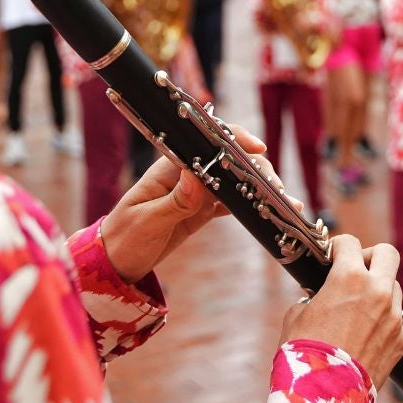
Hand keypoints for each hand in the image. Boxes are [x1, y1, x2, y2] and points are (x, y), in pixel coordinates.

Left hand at [100, 124, 275, 282]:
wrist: (115, 262)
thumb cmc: (123, 238)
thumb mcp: (146, 222)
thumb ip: (173, 201)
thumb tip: (196, 178)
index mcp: (169, 167)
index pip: (205, 142)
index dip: (235, 139)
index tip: (259, 150)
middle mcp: (186, 174)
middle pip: (229, 161)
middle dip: (258, 172)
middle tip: (280, 193)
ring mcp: (196, 191)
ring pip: (236, 181)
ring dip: (261, 189)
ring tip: (288, 204)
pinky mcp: (202, 210)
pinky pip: (232, 202)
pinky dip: (252, 206)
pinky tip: (273, 213)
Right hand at [279, 236, 402, 387]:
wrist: (325, 393)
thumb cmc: (304, 352)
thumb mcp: (298, 314)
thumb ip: (314, 295)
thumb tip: (319, 294)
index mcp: (349, 278)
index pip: (350, 242)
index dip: (338, 246)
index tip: (332, 256)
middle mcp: (378, 291)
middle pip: (387, 253)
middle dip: (370, 256)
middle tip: (355, 269)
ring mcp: (393, 316)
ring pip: (394, 286)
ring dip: (379, 289)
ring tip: (359, 305)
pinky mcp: (400, 339)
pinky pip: (395, 318)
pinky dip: (382, 319)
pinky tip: (365, 332)